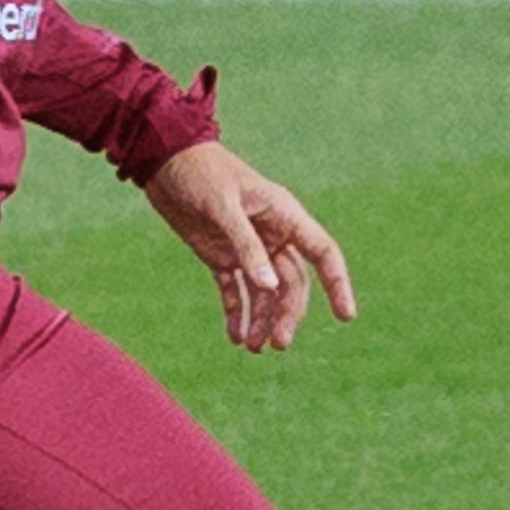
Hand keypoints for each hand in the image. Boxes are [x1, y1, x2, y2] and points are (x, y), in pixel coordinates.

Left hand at [141, 139, 357, 351]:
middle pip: (292, 282)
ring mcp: (247, 248)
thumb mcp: (223, 208)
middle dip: (287, 314)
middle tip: (277, 344)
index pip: (322, 253)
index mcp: (284, 216)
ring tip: (253, 348)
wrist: (163, 160)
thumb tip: (269, 286)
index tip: (346, 316)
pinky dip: (237, 313)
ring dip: (263, 320)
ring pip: (266, 292)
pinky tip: (235, 337)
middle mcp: (272, 235)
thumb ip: (246, 247)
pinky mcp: (221, 256)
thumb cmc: (200, 173)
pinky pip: (235, 290)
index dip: (337, 284)